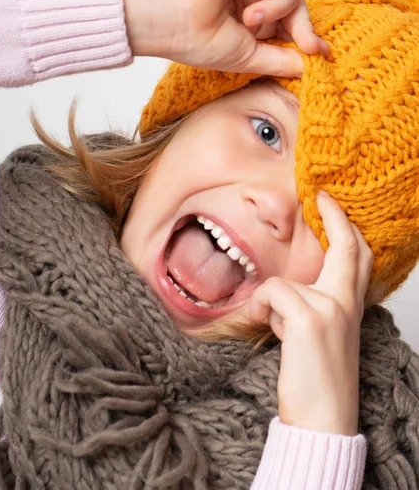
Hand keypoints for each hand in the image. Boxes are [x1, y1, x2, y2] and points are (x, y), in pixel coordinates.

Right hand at [122, 0, 327, 76]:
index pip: (288, 29)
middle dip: (301, 28)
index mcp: (251, 26)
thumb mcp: (251, 58)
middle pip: (296, 9)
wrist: (179, 20)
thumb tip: (312, 63)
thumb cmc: (203, 42)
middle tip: (306, 45)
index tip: (321, 53)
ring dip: (277, 9)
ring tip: (249, 19)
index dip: (305, 39)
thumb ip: (282, 60)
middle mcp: (253, 1)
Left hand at [248, 191, 372, 435]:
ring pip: (283, 283)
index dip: (345, 227)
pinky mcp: (308, 319)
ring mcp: (330, 309)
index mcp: (350, 307)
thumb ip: (310, 307)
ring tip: (276, 330)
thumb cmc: (317, 379)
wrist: (322, 420)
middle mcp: (345, 304)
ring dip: (269, 304)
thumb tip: (283, 291)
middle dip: (335, 217)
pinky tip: (266, 329)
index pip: (358, 258)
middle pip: (348, 249)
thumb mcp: (322, 336)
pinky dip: (260, 308)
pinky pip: (271, 293)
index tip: (330, 204)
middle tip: (319, 197)